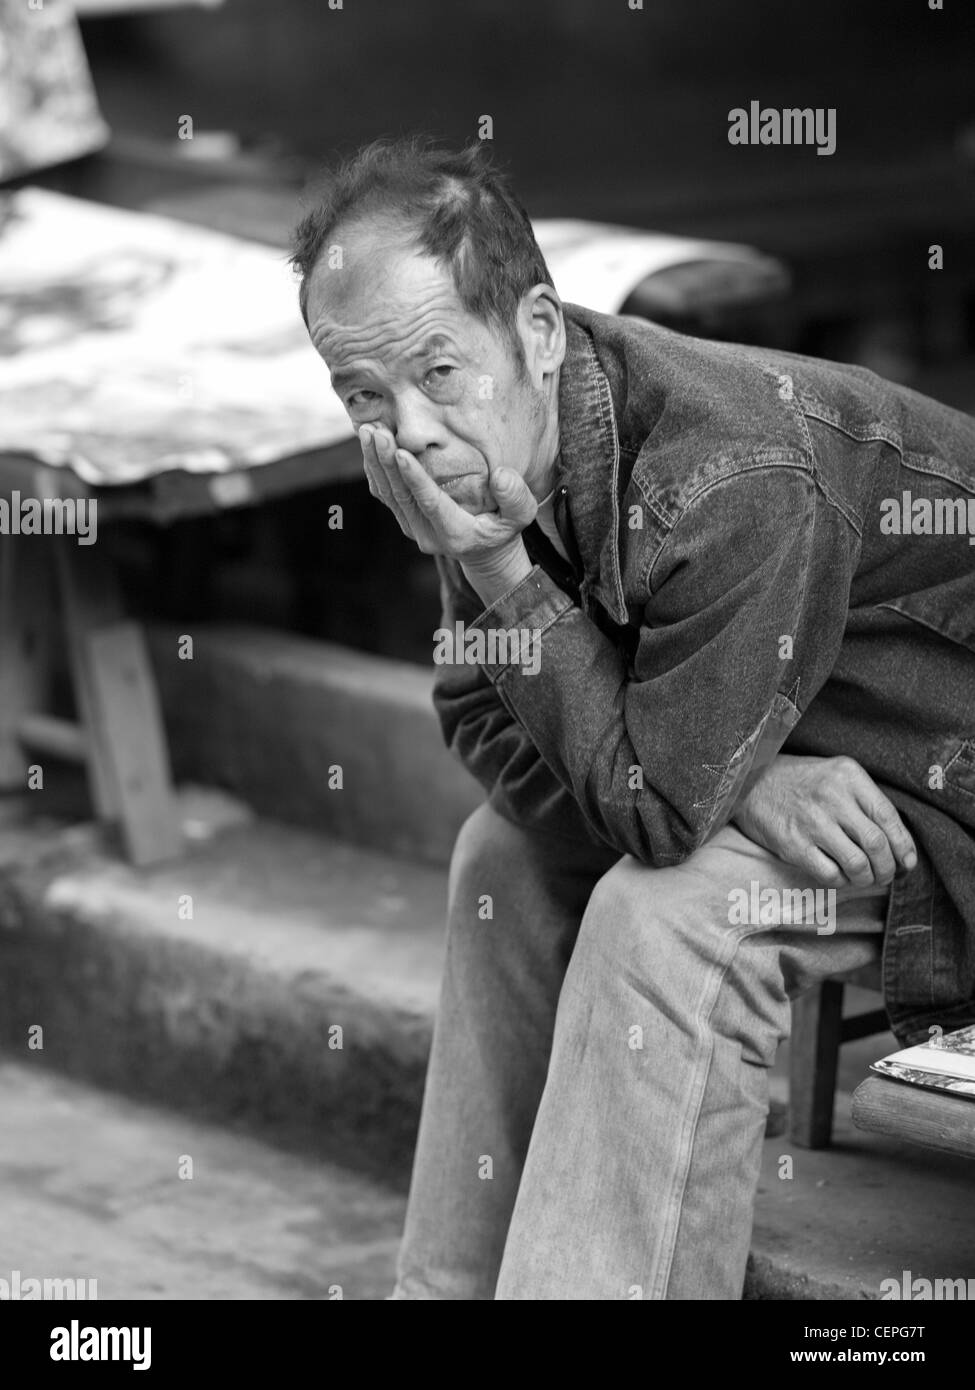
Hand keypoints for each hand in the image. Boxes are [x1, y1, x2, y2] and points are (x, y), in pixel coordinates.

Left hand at [359, 423, 535, 566]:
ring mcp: (412, 528)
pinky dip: (375, 468)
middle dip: (386, 461)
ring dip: (375, 462)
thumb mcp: (520, 516)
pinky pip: (384, 494)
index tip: (400, 452)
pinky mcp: (405, 519)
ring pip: (387, 493)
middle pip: (401, 495)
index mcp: (455, 533)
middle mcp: (427, 534)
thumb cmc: (504, 528)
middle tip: (376, 430)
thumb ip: (516, 497)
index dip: (415, 478)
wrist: (484, 551)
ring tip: (367, 430)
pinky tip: (369, 444)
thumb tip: (501, 475)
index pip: (430, 503)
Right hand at [731, 754, 917, 889]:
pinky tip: (840, 875)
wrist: (748, 782)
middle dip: (888, 867)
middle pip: (877, 843)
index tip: (907, 861)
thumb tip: (900, 846)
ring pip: (858, 864)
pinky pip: (830, 874)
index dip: (904, 845)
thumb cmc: (799, 781)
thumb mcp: (835, 775)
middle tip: (886, 875)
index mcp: (848, 775)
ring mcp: (811, 821)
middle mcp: (832, 796)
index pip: (889, 816)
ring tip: (865, 878)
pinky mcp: (793, 844)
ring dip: (867, 879)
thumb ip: (865, 801)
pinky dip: (842, 881)